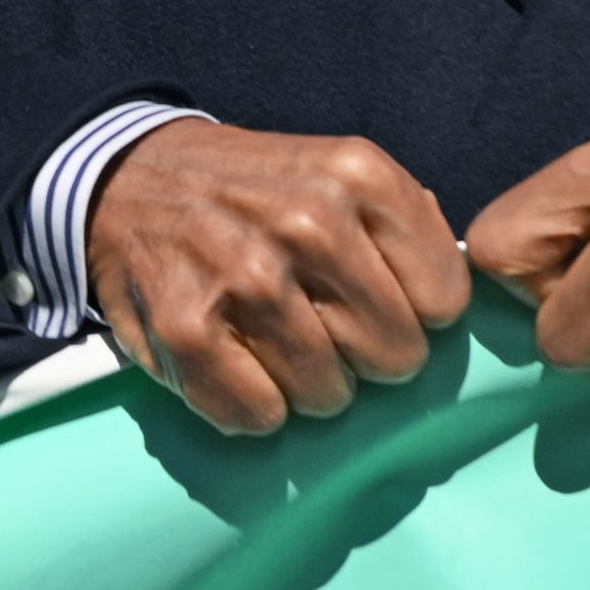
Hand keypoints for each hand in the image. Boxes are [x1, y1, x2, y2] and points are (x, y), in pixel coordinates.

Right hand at [77, 119, 471, 435]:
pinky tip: (233, 358)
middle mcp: (307, 224)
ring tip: (271, 336)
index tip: (373, 296)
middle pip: (395, 359)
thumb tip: (456, 305)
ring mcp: (245, 280)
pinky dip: (250, 402)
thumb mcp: (343, 173)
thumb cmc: (257, 191)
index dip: (413, 311)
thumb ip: (409, 229)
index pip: (445, 304)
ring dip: (306, 381)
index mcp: (358, 178)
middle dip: (364, 354)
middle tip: (320, 323)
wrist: (133, 177)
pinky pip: (261, 416)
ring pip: (331, 397)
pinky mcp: (188, 330)